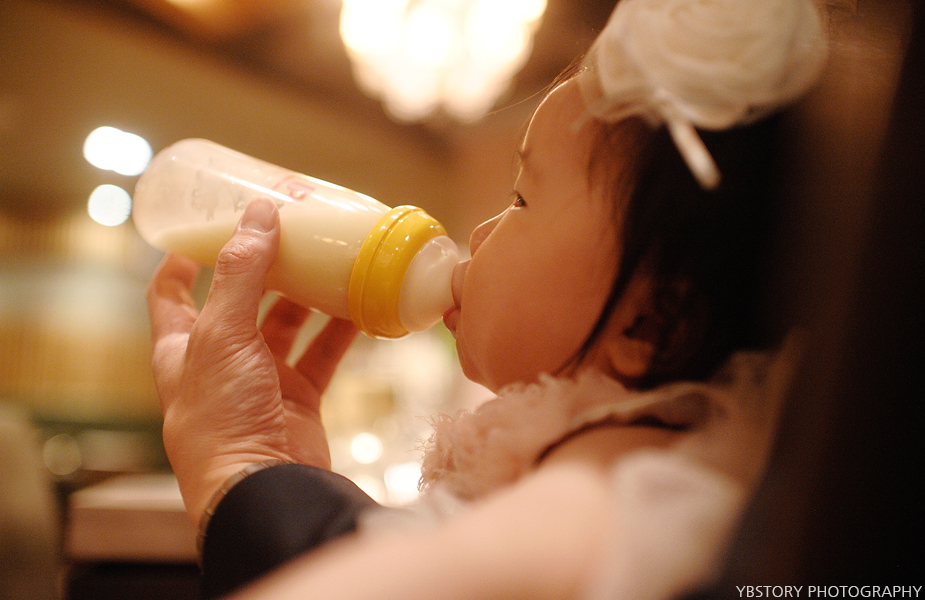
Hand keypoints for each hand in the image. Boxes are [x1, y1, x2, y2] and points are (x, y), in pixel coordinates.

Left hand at [146, 198, 357, 525]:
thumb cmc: (222, 416)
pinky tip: (359, 308)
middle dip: (263, 269)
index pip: (171, 294)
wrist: (261, 485)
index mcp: (182, 348)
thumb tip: (259, 215)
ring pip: (286, 326)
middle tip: (289, 234)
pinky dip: (340, 333)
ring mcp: (261, 381)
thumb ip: (241, 274)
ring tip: (329, 262)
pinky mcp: (299, 400)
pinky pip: (321, 356)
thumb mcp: (222, 335)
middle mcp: (219, 362)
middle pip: (240, 302)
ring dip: (307, 297)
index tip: (205, 226)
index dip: (182, 259)